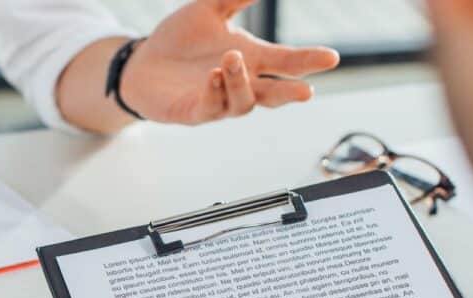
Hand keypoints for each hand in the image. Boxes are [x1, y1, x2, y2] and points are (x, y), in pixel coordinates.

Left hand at [121, 0, 339, 124]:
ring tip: (231, 59)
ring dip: (240, 82)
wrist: (142, 62)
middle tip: (306, 91)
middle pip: (274, 93)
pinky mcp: (193, 111)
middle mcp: (241, 82)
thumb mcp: (208, 10)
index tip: (331, 58)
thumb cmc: (179, 40)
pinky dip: (214, 93)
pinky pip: (210, 107)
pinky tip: (212, 76)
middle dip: (290, 93)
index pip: (288, 62)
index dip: (309, 61)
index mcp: (253, 58)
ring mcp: (219, 99)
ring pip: (243, 102)